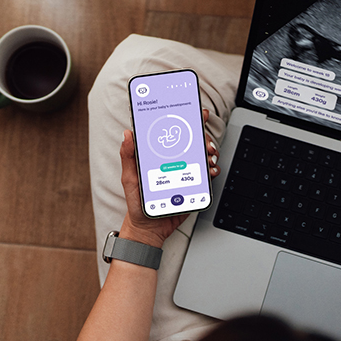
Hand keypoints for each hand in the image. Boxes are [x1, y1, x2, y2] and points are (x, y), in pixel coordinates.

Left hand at [119, 110, 218, 247]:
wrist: (148, 227)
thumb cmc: (137, 202)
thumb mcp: (129, 177)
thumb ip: (128, 156)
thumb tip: (127, 134)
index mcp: (160, 155)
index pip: (174, 133)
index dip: (186, 120)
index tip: (196, 113)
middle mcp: (175, 160)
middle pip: (193, 141)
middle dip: (203, 137)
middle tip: (205, 143)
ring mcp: (186, 172)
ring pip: (203, 155)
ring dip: (210, 152)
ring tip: (208, 156)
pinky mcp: (194, 185)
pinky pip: (207, 174)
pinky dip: (212, 170)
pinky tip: (210, 170)